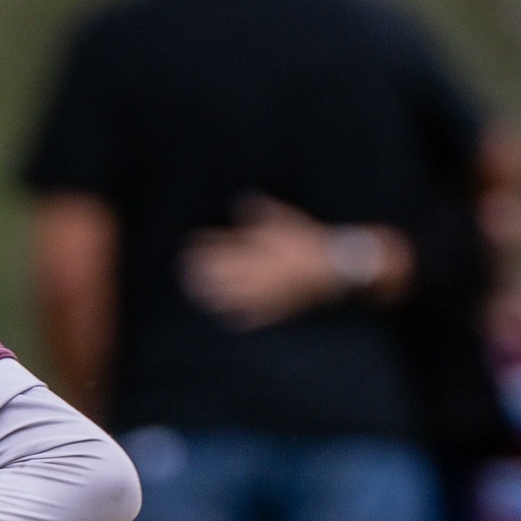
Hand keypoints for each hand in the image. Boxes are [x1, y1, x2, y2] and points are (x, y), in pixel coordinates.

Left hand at [182, 197, 400, 329]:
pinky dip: (234, 317)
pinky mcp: (273, 311)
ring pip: (229, 298)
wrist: (336, 268)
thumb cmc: (309, 240)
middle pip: (220, 275)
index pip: (222, 249)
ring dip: (209, 295)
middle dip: (199, 272)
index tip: (188, 245)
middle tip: (184, 270)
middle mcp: (255, 276)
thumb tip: (237, 202)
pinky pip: (249, 318)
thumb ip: (259, 211)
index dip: (203, 247)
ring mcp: (263, 296)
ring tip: (196, 293)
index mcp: (257, 252)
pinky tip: (225, 316)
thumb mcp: (285, 219)